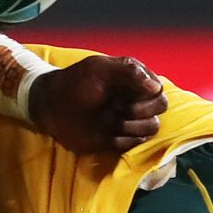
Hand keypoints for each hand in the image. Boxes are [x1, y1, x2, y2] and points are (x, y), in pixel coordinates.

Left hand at [27, 54, 166, 154]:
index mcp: (135, 79)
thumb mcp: (98, 68)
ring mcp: (129, 120)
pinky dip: (123, 140)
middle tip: (114, 105)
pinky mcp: (120, 138)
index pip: (158, 89)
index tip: (120, 92)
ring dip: (132, 126)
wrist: (51, 106)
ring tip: (109, 120)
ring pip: (152, 127)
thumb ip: (128, 71)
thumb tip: (155, 86)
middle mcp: (136, 98)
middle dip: (138, 109)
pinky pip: (136, 144)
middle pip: (160, 108)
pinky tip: (106, 134)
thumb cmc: (74, 82)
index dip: (144, 94)